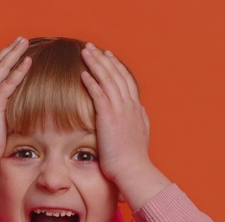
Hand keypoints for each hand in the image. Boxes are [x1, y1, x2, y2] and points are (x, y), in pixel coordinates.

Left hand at [80, 44, 169, 209]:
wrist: (133, 171)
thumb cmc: (133, 160)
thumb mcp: (140, 134)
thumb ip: (138, 119)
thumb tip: (137, 110)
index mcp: (136, 109)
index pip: (126, 80)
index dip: (116, 67)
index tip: (107, 56)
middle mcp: (130, 106)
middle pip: (116, 75)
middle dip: (104, 59)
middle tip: (93, 47)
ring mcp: (121, 111)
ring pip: (108, 80)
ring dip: (96, 64)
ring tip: (86, 52)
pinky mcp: (110, 118)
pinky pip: (100, 95)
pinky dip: (92, 82)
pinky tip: (84, 73)